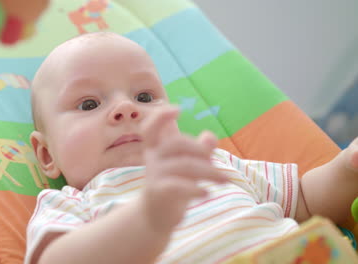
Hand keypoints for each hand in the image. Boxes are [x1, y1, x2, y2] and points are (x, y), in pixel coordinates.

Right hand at [140, 106, 227, 232]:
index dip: (161, 116)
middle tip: (217, 163)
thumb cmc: (174, 183)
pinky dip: (195, 189)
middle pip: (177, 143)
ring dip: (209, 172)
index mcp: (157, 148)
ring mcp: (154, 174)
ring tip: (225, 180)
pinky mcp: (158, 191)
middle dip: (201, 150)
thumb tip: (210, 136)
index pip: (151, 128)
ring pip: (184, 165)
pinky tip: (206, 194)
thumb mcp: (188, 164)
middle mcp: (152, 158)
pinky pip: (178, 186)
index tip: (178, 109)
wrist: (156, 215)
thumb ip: (200, 149)